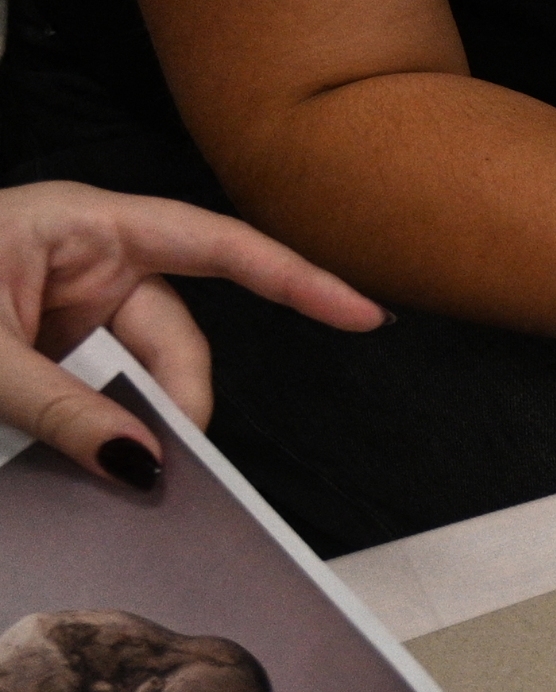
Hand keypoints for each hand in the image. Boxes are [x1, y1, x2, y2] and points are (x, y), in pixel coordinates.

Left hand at [0, 180, 379, 485]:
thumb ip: (58, 406)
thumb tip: (145, 463)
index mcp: (83, 225)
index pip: (215, 244)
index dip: (294, 279)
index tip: (362, 315)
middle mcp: (90, 261)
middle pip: (175, 338)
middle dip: (174, 402)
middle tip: (158, 466)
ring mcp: (73, 308)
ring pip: (142, 374)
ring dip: (129, 422)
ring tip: (102, 464)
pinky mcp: (57, 350)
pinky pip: (105, 394)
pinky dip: (101, 430)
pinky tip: (86, 456)